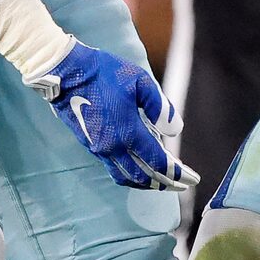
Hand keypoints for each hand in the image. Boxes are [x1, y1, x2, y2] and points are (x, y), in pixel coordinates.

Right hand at [40, 42, 194, 190]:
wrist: (66, 73)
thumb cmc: (105, 73)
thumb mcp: (141, 82)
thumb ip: (160, 108)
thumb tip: (175, 131)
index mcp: (128, 132)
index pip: (158, 162)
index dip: (177, 173)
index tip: (193, 179)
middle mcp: (113, 147)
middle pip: (144, 176)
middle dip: (166, 184)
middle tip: (183, 185)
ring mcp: (99, 149)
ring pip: (126, 177)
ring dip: (147, 183)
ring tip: (163, 182)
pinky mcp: (90, 146)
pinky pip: (114, 169)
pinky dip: (130, 175)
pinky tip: (139, 169)